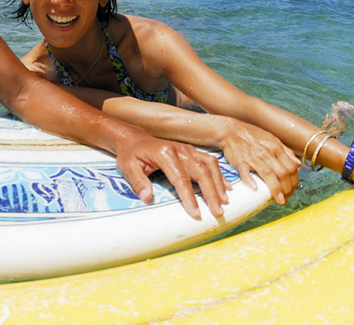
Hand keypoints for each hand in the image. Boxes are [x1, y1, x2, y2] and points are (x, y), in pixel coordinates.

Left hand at [115, 135, 229, 219]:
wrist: (133, 139)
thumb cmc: (130, 154)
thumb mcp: (127, 167)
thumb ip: (137, 182)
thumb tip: (147, 197)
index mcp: (164, 153)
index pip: (180, 178)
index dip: (189, 197)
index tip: (196, 213)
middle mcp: (179, 149)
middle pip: (200, 172)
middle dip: (211, 193)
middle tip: (217, 211)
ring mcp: (187, 149)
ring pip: (208, 165)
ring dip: (218, 183)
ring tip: (224, 201)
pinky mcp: (191, 151)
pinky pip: (209, 161)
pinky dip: (219, 174)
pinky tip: (226, 187)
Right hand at [219, 120, 300, 204]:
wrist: (231, 130)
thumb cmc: (252, 136)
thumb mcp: (272, 139)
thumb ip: (286, 151)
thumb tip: (298, 164)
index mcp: (275, 147)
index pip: (290, 167)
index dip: (294, 181)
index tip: (292, 190)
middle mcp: (266, 152)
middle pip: (282, 173)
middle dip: (287, 189)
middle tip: (286, 198)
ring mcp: (253, 156)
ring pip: (268, 174)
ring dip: (275, 190)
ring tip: (279, 200)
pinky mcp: (240, 160)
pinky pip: (245, 171)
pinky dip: (250, 180)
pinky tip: (255, 189)